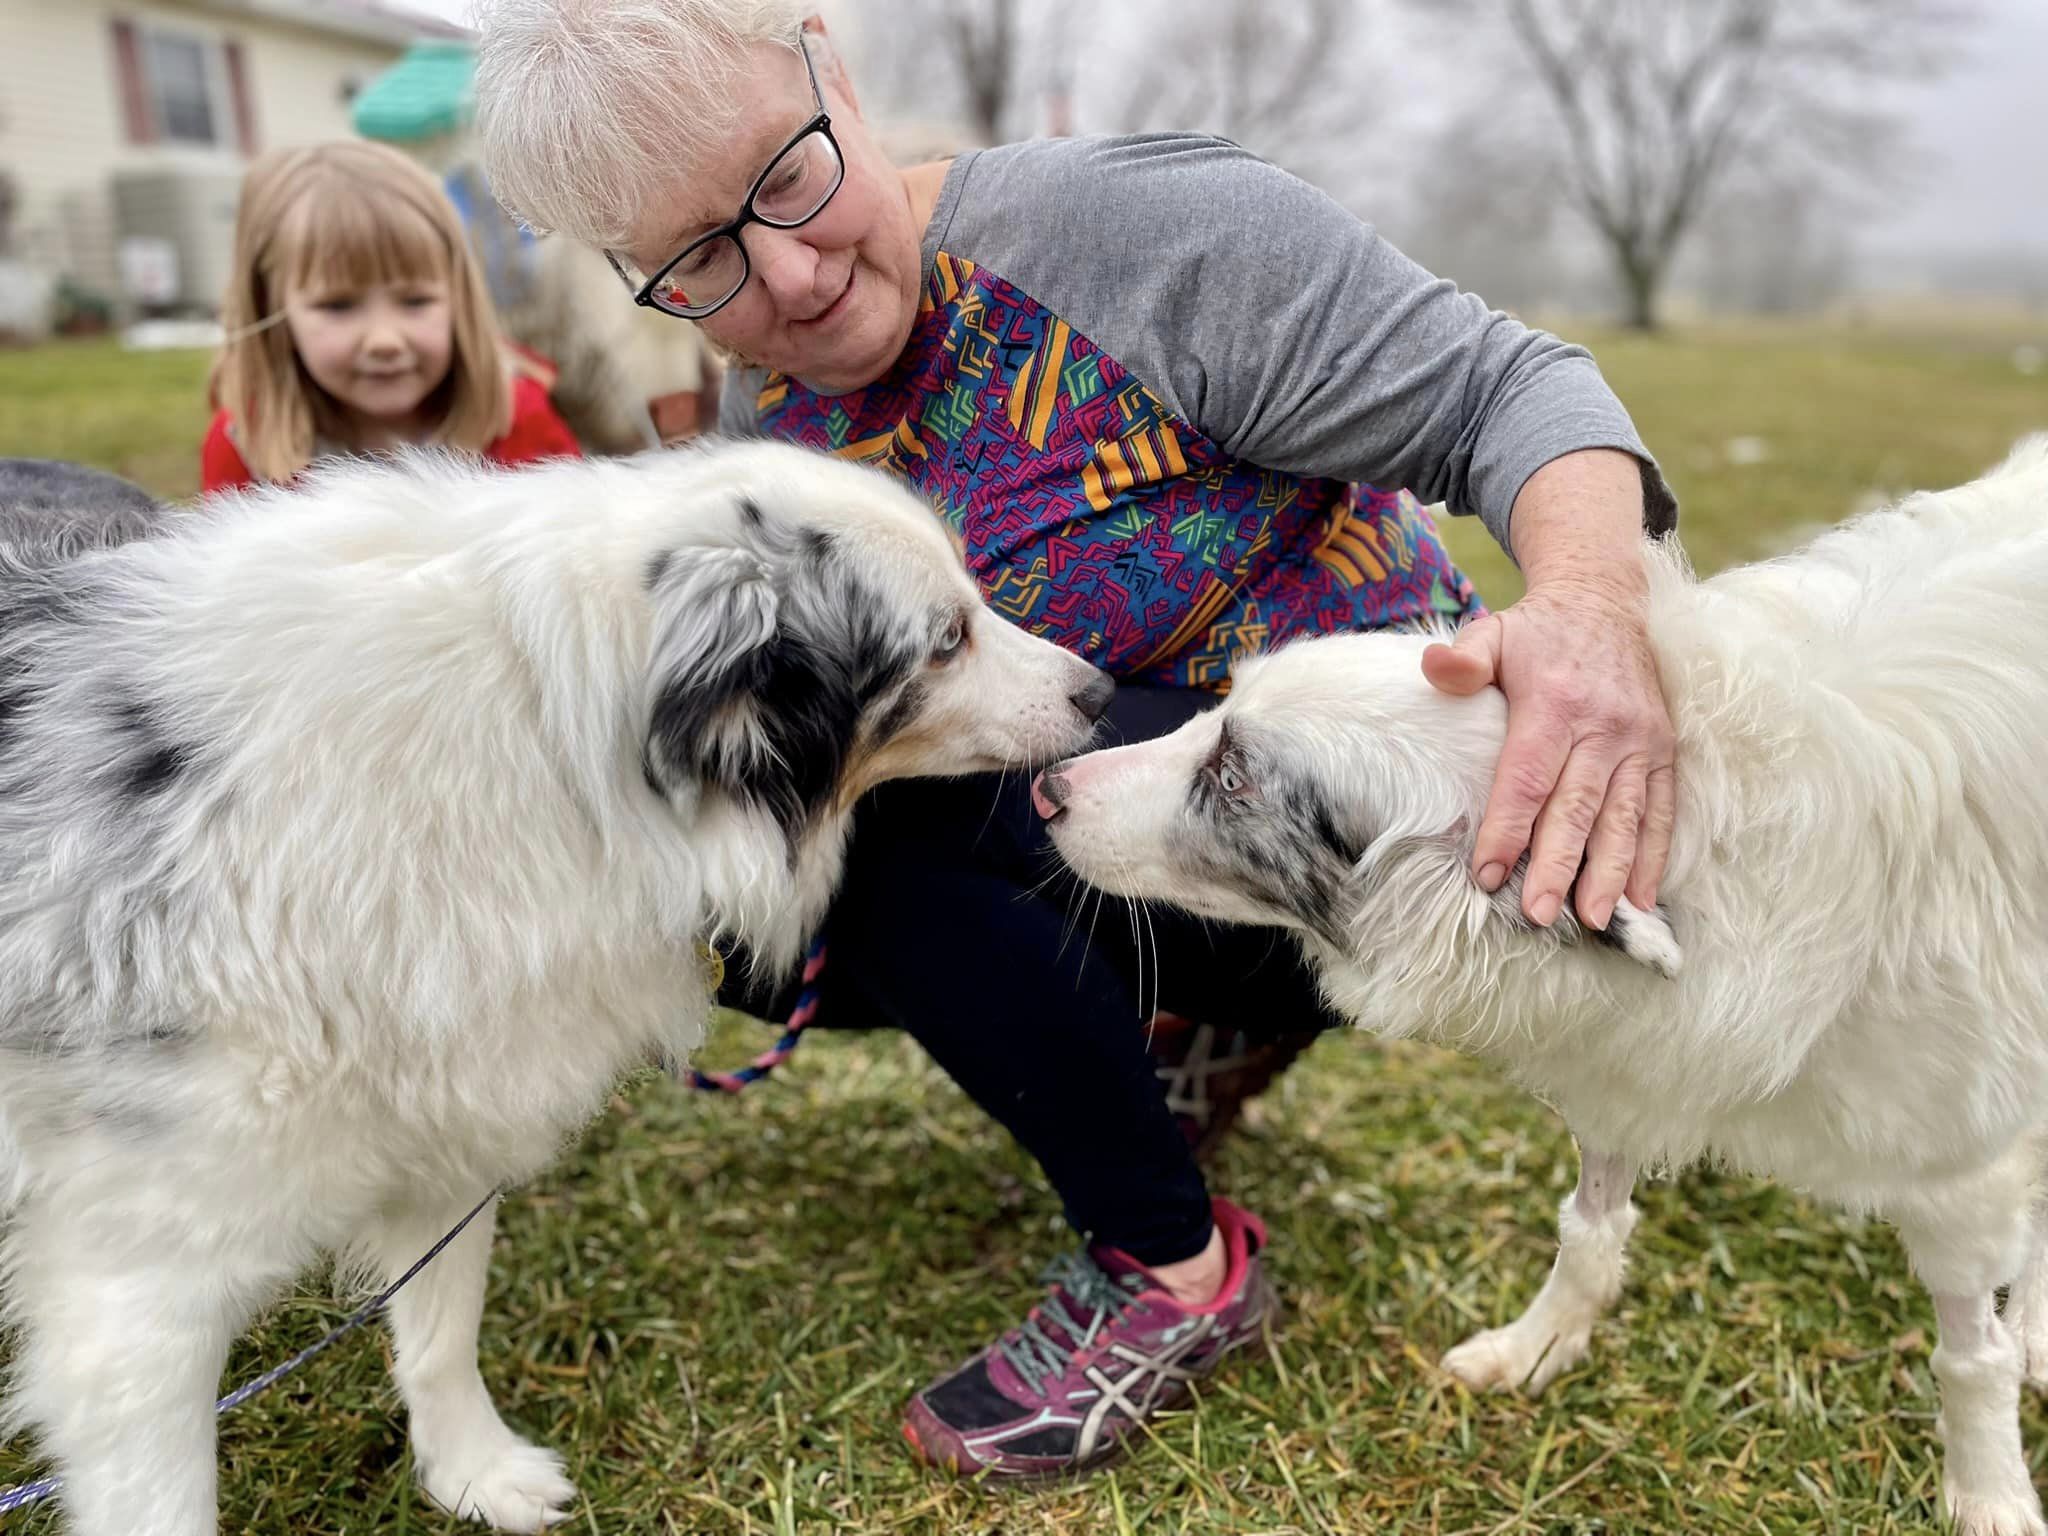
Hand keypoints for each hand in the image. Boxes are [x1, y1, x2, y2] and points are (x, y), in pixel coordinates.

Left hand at [1421, 579, 1674, 928]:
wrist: (1605, 603)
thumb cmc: (1536, 632)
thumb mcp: (1493, 631)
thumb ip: (1464, 658)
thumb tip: (1435, 669)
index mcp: (1555, 703)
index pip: (1528, 777)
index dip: (1508, 828)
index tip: (1488, 874)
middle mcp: (1603, 726)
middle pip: (1577, 807)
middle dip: (1559, 866)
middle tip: (1540, 914)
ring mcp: (1639, 741)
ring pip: (1625, 817)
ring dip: (1611, 873)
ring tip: (1594, 920)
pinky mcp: (1662, 751)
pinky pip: (1662, 810)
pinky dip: (1655, 857)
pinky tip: (1643, 900)